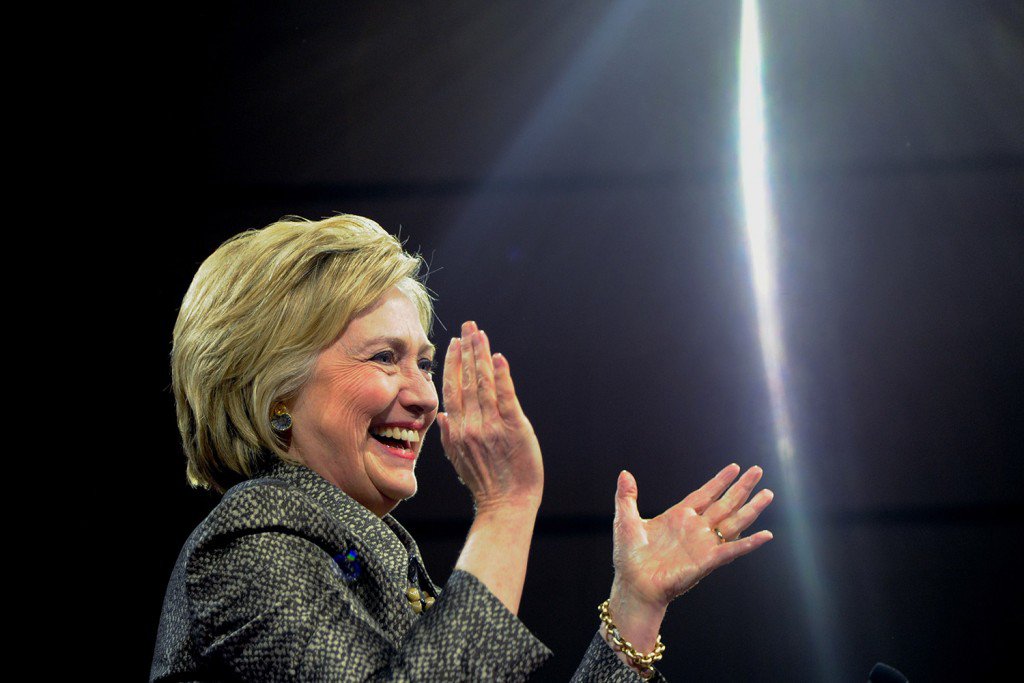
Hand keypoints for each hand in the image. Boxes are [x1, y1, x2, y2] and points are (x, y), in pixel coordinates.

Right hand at [437, 321, 542, 511]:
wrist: (505, 505)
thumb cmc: (485, 484)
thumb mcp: (458, 460)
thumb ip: (448, 436)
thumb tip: (441, 415)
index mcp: (457, 430)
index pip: (452, 389)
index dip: (453, 364)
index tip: (454, 343)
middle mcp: (471, 424)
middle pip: (467, 380)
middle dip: (467, 350)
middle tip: (468, 325)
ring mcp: (491, 426)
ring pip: (484, 384)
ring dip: (481, 356)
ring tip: (480, 334)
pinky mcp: (514, 429)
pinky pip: (506, 398)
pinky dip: (502, 377)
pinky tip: (498, 358)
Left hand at [608, 465, 773, 648]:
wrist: (633, 585)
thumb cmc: (629, 557)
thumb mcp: (625, 520)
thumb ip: (626, 496)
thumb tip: (625, 473)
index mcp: (678, 517)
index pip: (704, 494)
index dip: (719, 481)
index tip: (734, 467)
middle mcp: (695, 528)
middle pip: (724, 503)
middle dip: (741, 487)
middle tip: (758, 470)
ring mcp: (703, 544)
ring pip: (733, 522)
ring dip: (751, 508)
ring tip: (768, 494)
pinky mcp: (707, 561)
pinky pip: (732, 550)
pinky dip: (749, 543)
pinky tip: (765, 534)